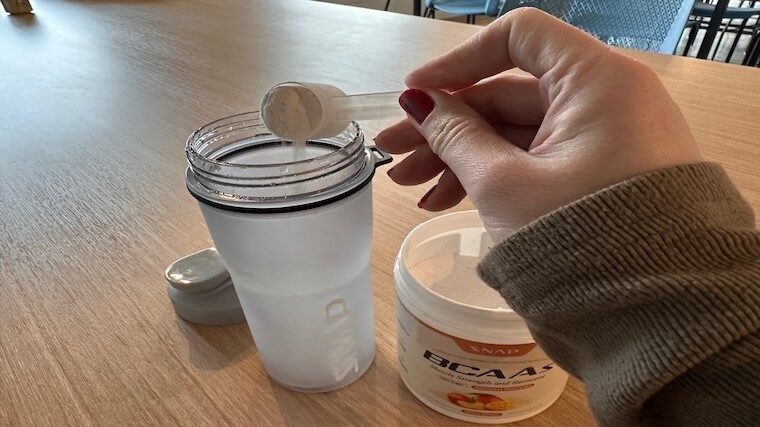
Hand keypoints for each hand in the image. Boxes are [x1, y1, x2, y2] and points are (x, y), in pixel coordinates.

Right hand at [375, 8, 701, 242]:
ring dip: (461, 155)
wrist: (655, 316)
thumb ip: (455, 135)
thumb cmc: (581, 241)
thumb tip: (419, 102)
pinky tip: (446, 201)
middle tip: (395, 154)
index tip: (415, 93)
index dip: (458, 62)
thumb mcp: (503, 185)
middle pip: (509, 93)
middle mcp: (608, 99)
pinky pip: (538, 159)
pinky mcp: (603, 174)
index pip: (518, 38)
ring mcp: (607, 140)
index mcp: (596, 81)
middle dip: (445, 126)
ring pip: (518, 132)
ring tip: (410, 189)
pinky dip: (495, 174)